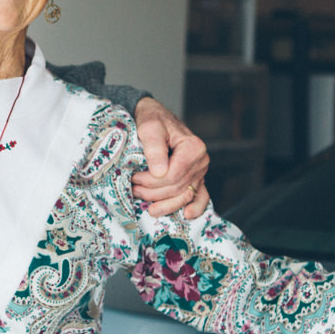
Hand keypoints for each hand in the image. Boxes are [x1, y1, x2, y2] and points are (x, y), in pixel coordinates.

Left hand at [131, 96, 209, 217]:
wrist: (155, 117)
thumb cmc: (152, 120)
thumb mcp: (150, 127)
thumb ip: (154, 148)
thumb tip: (159, 173)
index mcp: (193, 148)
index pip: (173, 175)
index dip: (151, 181)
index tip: (134, 177)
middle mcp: (201, 161)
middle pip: (177, 188)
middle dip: (153, 192)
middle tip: (133, 188)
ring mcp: (200, 172)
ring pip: (184, 196)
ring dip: (165, 204)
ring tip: (146, 205)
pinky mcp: (196, 179)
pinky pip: (200, 197)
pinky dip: (195, 208)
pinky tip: (186, 215)